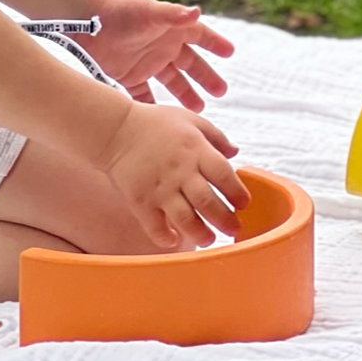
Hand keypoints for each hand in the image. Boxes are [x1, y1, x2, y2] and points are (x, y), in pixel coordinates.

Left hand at [84, 0, 233, 109]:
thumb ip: (173, 15)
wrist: (88, 20)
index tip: (230, 52)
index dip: (215, 43)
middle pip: (190, 64)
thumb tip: (197, 12)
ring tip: (200, 109)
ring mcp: (147, 62)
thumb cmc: (122, 11)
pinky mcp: (129, 75)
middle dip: (206, 77)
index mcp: (172, 29)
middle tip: (221, 91)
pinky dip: (153, 105)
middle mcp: (163, 46)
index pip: (200, 35)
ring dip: (185, 94)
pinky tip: (163, 119)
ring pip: (171, 82)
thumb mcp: (150, 13)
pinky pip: (145, 94)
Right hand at [100, 99, 249, 250]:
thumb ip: (216, 136)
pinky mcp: (140, 201)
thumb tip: (236, 152)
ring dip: (201, 233)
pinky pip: (155, 227)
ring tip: (210, 239)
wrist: (117, 130)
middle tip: (235, 229)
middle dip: (225, 219)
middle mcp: (180, 171)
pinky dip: (166, 238)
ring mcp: (160, 188)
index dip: (237, 191)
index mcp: (195, 149)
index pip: (223, 174)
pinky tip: (175, 241)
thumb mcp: (191, 120)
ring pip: (185, 219)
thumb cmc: (156, 123)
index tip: (244, 203)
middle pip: (207, 201)